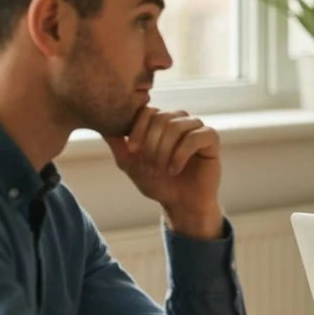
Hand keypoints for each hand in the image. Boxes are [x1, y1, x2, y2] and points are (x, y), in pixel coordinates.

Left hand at [104, 107, 222, 238]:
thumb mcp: (130, 165)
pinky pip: (194, 137)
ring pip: (177, 126)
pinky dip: (180, 154)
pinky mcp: (211, 139)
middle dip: (151, 144)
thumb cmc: (158, 183)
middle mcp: (179, 120)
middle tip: (149, 167)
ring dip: (164, 150)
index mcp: (161, 122)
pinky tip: (175, 169)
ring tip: (161, 169)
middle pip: (161, 117)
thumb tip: (102, 127)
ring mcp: (196, 128)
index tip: (132, 151)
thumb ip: (119, 145)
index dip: (137, 129)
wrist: (181, 203)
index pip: (147, 111)